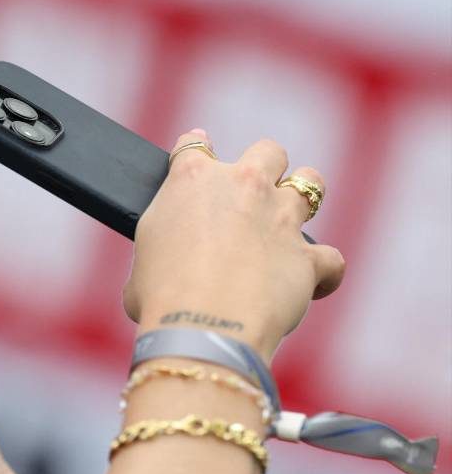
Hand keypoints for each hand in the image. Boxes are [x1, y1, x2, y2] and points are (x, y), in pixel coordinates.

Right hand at [124, 130, 347, 360]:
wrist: (203, 327)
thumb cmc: (160, 298)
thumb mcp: (143, 260)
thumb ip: (163, 244)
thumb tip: (167, 263)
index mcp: (191, 181)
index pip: (193, 146)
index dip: (195, 150)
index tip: (198, 157)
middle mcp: (242, 186)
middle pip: (267, 151)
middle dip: (264, 167)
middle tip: (251, 197)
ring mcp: (280, 217)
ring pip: (311, 183)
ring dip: (303, 199)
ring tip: (290, 223)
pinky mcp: (308, 257)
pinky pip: (331, 259)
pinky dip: (323, 273)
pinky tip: (312, 287)